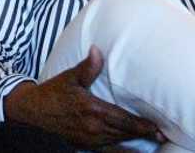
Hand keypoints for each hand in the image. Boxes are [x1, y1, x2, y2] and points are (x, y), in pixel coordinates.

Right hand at [4, 47, 160, 148]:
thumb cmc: (53, 92)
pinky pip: (107, 150)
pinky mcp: (84, 144)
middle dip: (144, 134)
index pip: (124, 120)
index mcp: (92, 110)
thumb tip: (97, 51)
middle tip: (162, 134)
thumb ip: (87, 67)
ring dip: (134, 140)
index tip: (158, 127)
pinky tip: (131, 150)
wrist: (33, 112)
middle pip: (124, 133)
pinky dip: (121, 150)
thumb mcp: (69, 77)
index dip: (142, 125)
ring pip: (118, 141)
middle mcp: (93, 128)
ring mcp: (89, 139)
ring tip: (153, 140)